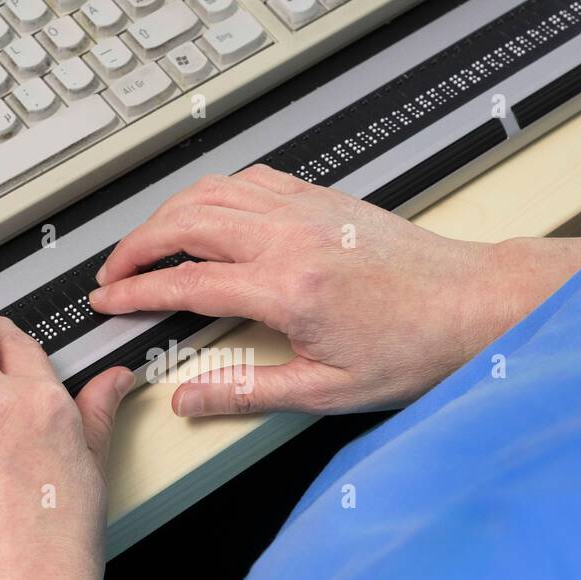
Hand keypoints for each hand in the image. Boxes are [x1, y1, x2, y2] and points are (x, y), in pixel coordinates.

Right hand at [90, 164, 580, 415]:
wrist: (473, 305)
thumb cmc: (415, 347)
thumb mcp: (328, 391)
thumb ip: (248, 392)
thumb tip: (190, 399)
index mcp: (287, 288)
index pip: (186, 282)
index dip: (135, 292)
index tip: (107, 302)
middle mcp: (291, 237)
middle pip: (185, 223)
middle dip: (135, 246)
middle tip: (113, 274)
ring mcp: (306, 210)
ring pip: (212, 192)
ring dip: (167, 214)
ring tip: (145, 244)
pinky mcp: (322, 199)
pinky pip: (250, 180)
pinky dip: (213, 193)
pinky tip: (205, 212)